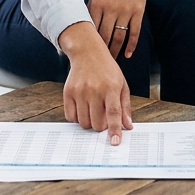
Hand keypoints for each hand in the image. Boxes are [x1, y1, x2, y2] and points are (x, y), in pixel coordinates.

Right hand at [58, 22, 132, 143]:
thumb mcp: (122, 84)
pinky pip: (70, 116)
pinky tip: (83, 108)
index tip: (115, 142)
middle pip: (97, 123)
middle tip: (103, 117)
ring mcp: (79, 91)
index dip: (114, 130)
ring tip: (93, 110)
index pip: (113, 114)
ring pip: (83, 122)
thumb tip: (127, 126)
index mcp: (111, 88)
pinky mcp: (68, 92)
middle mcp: (94, 90)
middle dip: (101, 126)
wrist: (87, 52)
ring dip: (89, 122)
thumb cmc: (107, 69)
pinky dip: (77, 117)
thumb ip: (125, 106)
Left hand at [88, 0, 151, 58]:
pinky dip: (131, 45)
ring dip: (115, 51)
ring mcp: (125, 11)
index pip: (91, 30)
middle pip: (104, 36)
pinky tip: (128, 55)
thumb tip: (83, 32)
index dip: (89, 44)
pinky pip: (134, 32)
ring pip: (119, 37)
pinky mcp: (138, 12)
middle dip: (101, 52)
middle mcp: (111, 8)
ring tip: (112, 62)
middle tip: (99, 64)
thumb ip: (91, 12)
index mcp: (97, 4)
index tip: (86, 56)